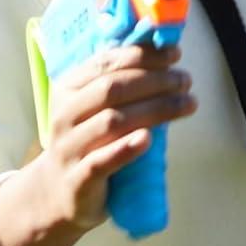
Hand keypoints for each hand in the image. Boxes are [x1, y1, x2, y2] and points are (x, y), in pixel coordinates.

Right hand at [0, 43, 196, 245]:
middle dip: (155, 80)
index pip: (106, 63)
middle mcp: (65, 114)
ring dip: (155, 110)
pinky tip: (149, 139)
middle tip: (186, 80)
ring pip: (112, 121)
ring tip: (187, 104)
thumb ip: (121, 85)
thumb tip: (165, 57)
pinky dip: (125, 149)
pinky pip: (101, 161)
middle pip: (112, 89)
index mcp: (69, 89)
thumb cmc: (89, 141)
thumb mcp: (97, 108)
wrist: (58, 191)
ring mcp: (69, 147)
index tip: (175, 54)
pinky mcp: (78, 178)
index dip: (143, 55)